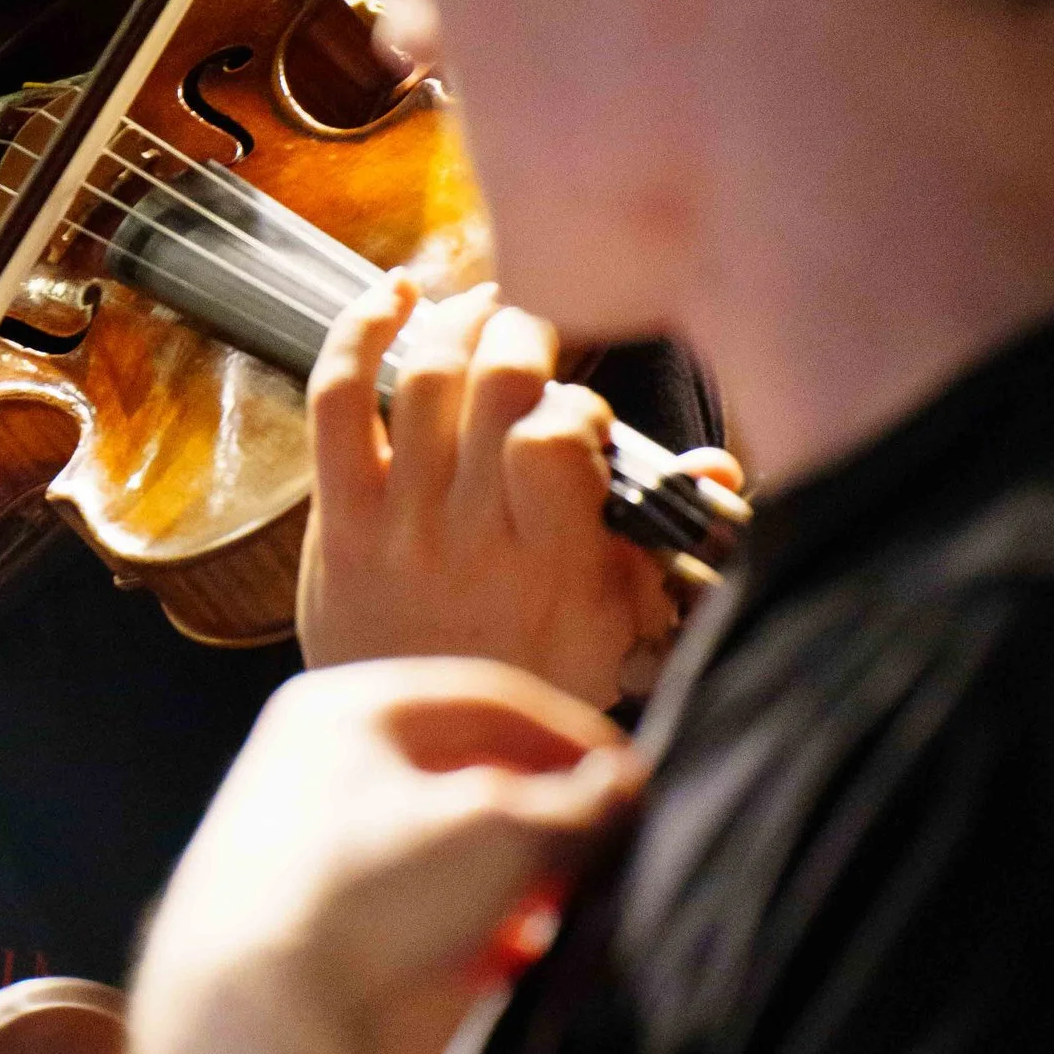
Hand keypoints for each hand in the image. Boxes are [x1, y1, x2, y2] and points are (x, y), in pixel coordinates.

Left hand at [128, 655, 644, 1053]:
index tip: (631, 780)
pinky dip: (457, 927)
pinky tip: (505, 962)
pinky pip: (393, 910)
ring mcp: (284, 845)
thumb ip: (577, 806)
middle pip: (452, 771)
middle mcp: (299, 763)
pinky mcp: (283, 925)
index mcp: (337, 707)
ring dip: (503, 876)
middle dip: (537, 813)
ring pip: (425, 846)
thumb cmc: (366, 897)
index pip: (483, 696)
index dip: (572, 735)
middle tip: (600, 849)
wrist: (249, 1023)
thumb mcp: (503, 835)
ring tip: (560, 911)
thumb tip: (620, 788)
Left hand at [298, 281, 705, 704]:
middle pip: (496, 384)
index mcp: (554, 560)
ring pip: (423, 378)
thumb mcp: (621, 624)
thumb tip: (718, 466)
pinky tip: (391, 300)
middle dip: (523, 330)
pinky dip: (357, 332)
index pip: (558, 435)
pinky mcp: (335, 521)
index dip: (574, 401)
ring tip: (480, 313)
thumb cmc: (532, 674)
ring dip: (458, 322)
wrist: (424, 754)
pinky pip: (336, 402)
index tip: (579, 414)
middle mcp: (473, 534)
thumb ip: (661, 537)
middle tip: (534, 330)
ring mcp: (398, 524)